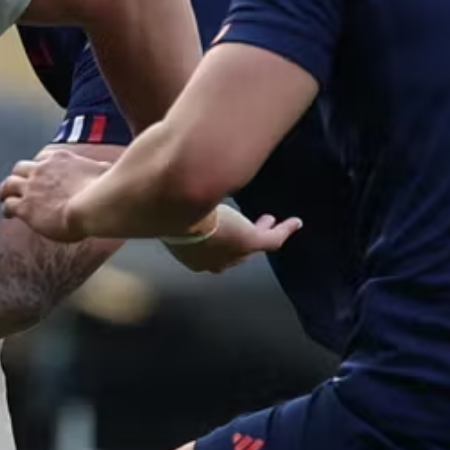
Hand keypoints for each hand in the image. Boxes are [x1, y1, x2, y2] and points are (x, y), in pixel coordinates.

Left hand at [0, 148, 113, 242]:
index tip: (40, 173)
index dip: (38, 166)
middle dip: (18, 177)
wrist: (92, 207)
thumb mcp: (104, 172)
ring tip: (4, 198)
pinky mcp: (25, 206)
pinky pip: (8, 205)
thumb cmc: (102, 190)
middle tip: (20, 186)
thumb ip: (100, 169)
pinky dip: (6, 208)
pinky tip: (8, 214)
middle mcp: (41, 169)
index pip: (42, 157)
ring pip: (8, 184)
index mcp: (60, 159)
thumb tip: (106, 168)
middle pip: (20, 168)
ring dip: (5, 191)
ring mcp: (31, 187)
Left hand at [164, 205, 302, 273]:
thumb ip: (164, 203)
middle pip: (232, 252)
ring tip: (271, 219)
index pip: (208, 253)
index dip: (217, 242)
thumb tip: (154, 188)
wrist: (173, 213)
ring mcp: (232, 253)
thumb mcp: (162, 208)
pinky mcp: (250, 242)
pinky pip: (273, 239)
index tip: (221, 227)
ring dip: (263, 231)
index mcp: (190, 255)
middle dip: (240, 238)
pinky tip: (294, 222)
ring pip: (253, 243)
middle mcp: (212, 261)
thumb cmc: (161, 208)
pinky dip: (285, 230)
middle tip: (248, 225)